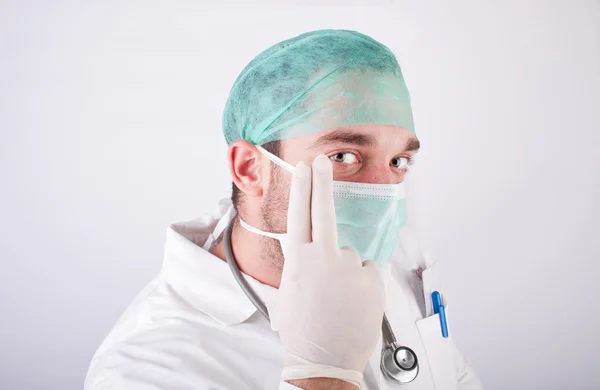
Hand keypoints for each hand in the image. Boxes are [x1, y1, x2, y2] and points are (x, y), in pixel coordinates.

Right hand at [270, 155, 385, 385]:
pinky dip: (362, 282)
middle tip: (321, 160)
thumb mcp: (290, 292)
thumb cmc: (302, 329)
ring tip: (338, 299)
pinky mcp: (372, 280)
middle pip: (323, 212)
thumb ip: (302, 265)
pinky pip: (367, 270)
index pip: (299, 216)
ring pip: (350, 254)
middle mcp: (323, 259)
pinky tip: (354, 302)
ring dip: (346, 269)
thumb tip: (313, 250)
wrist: (324, 361)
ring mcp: (350, 268)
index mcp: (299, 262)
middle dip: (321, 182)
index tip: (303, 168)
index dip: (301, 189)